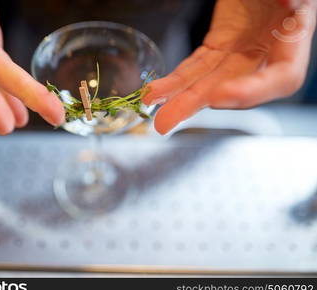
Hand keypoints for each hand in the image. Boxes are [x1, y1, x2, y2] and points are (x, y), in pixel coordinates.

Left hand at [143, 0, 316, 134]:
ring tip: (154, 108)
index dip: (251, 92)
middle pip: (231, 87)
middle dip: (196, 103)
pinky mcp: (218, 45)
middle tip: (167, 120)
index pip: (280, 79)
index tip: (219, 96)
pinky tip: (157, 90)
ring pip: (206, 80)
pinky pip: (195, 66)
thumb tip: (290, 3)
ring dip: (178, 96)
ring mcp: (238, 52)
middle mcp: (264, 54)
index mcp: (292, 41)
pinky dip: (175, 79)